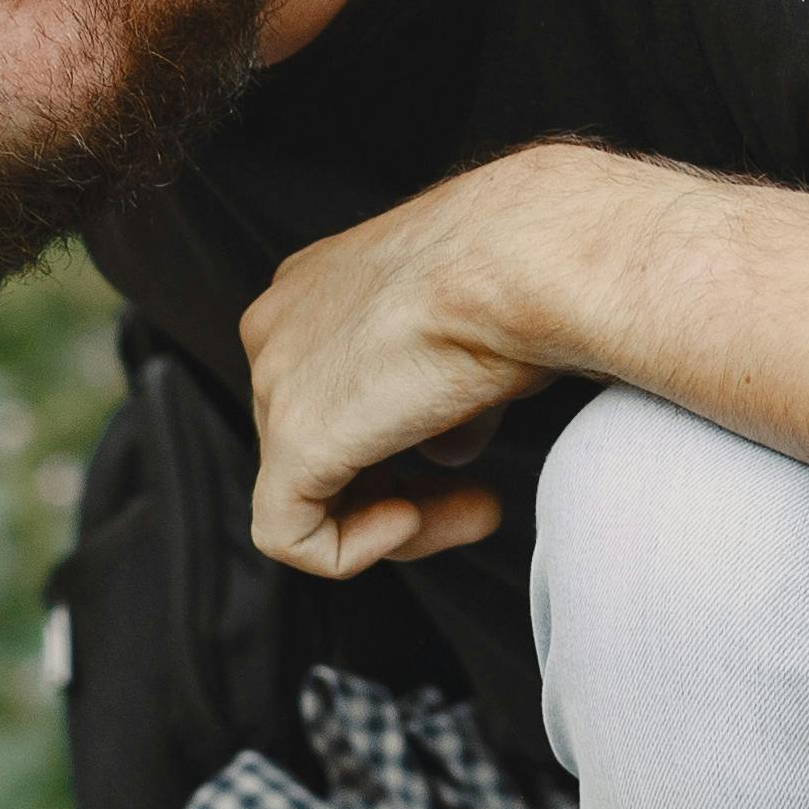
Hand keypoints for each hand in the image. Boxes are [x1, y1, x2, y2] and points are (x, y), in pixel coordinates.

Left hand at [234, 149, 606, 576]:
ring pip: (307, 492)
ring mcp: (276, 381)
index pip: (337, 395)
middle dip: (400, 486)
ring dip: (395, 520)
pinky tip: (414, 521)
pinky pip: (289, 534)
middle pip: (321, 444)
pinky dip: (353, 549)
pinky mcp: (293, 439)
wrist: (531, 258)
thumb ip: (446, 399)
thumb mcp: (481, 340)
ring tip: (474, 509)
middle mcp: (281, 326)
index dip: (403, 447)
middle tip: (480, 500)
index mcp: (320, 289)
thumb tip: (446, 448)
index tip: (473, 464)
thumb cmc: (529, 275)